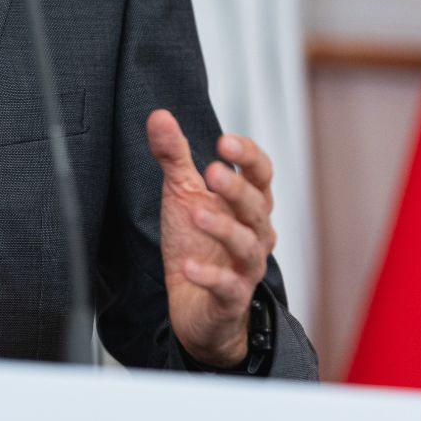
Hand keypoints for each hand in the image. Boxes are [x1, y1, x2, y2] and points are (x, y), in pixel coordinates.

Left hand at [145, 109, 276, 366]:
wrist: (195, 306)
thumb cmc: (196, 243)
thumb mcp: (182, 194)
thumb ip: (174, 156)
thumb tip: (159, 115)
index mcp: (248, 203)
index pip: (261, 174)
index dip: (248, 156)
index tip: (225, 141)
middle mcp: (254, 232)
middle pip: (257, 206)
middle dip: (236, 189)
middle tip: (213, 171)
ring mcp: (245, 266)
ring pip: (247, 245)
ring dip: (224, 228)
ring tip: (197, 213)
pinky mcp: (230, 298)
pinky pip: (227, 286)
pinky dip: (210, 277)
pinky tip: (189, 267)